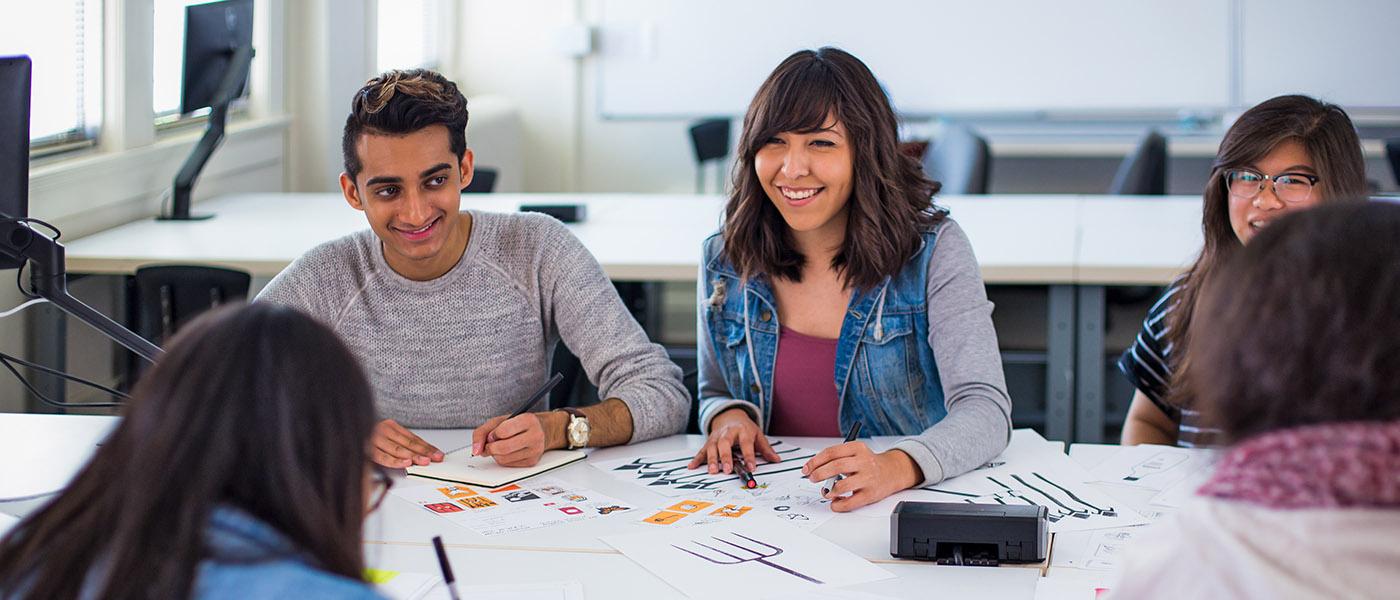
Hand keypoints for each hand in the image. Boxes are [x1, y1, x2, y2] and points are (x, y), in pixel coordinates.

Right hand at [371, 419, 443, 467]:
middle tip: (435, 458)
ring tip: (424, 462)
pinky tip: (405, 462)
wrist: (341, 428)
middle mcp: (384, 429)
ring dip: (413, 456)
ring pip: (398, 448)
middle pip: (408, 443)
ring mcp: (374, 438)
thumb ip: (398, 443)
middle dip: (423, 452)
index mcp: (390, 425)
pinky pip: (383, 456)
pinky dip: (395, 459)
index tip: (438, 453)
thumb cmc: (365, 435)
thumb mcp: (384, 435)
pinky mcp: (366, 447)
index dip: (427, 446)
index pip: (413, 437)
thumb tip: (419, 455)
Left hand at [473, 413, 547, 466]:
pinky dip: (502, 459)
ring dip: (495, 454)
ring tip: (500, 446)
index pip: (503, 431)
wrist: (541, 430)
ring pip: (503, 459)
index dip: (493, 434)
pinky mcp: (532, 462)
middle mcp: (535, 435)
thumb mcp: (500, 420)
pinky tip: (507, 451)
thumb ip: (483, 431)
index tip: (493, 434)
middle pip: (503, 448)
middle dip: (491, 447)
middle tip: (490, 443)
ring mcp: (535, 450)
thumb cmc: (519, 424)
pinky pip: (508, 465)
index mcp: (528, 420)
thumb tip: (476, 450)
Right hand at [687, 407, 780, 473]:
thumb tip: (776, 460)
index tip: (752, 468)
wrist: (730, 416)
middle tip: (728, 470)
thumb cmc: (745, 428)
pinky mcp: (708, 442)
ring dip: (711, 459)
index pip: (746, 444)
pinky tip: (692, 466)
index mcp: (743, 430)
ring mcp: (716, 437)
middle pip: (725, 444)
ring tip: (713, 471)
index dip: (749, 456)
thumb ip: (766, 448)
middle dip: (726, 457)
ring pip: (712, 447)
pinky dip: (696, 459)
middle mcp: (728, 433)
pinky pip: (701, 450)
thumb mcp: (757, 435)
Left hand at [802, 442, 921, 511]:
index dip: (815, 461)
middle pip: (836, 467)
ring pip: (842, 486)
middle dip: (819, 474)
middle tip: (813, 478)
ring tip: (827, 492)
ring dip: (829, 491)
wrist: (892, 471)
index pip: (831, 452)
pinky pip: (851, 502)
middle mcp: (863, 462)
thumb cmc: (867, 463)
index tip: (806, 469)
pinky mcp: (870, 494)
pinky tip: (835, 502)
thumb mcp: (854, 452)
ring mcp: (868, 478)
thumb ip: (836, 458)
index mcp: (857, 448)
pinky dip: (838, 504)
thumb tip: (813, 469)